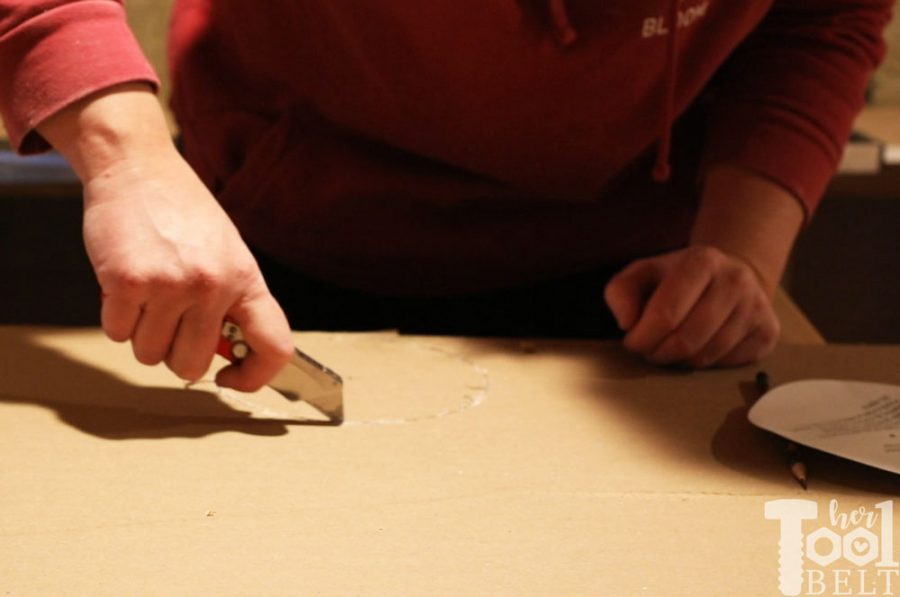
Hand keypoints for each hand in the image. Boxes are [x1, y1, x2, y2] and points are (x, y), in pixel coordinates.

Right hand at [84, 149, 293, 389]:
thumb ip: (231, 301)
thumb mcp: (227, 253)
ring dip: (142, 334)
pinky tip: (124, 285)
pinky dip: (116, 318)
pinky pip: (117, 334)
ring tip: (147, 295)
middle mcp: (213, 285)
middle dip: (175, 354)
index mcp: (246, 279)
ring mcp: (170, 286)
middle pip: (191, 366)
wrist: (138, 169)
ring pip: (149, 354)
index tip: (231, 377)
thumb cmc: (183, 213)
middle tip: (168, 323)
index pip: (274, 346)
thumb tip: (226, 354)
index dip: (255, 376)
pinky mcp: (127, 283)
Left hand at [603, 246, 779, 367]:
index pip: (665, 314)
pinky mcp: (768, 332)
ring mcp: (756, 307)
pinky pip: (727, 364)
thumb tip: (627, 323)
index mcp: (702, 261)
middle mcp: (735, 281)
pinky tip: (698, 347)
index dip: (642, 338)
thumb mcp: (643, 274)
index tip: (633, 341)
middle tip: (649, 350)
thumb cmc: (677, 279)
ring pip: (706, 355)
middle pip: (686, 340)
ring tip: (670, 348)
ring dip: (679, 361)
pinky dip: (705, 363)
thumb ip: (621, 292)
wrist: (731, 275)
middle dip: (658, 353)